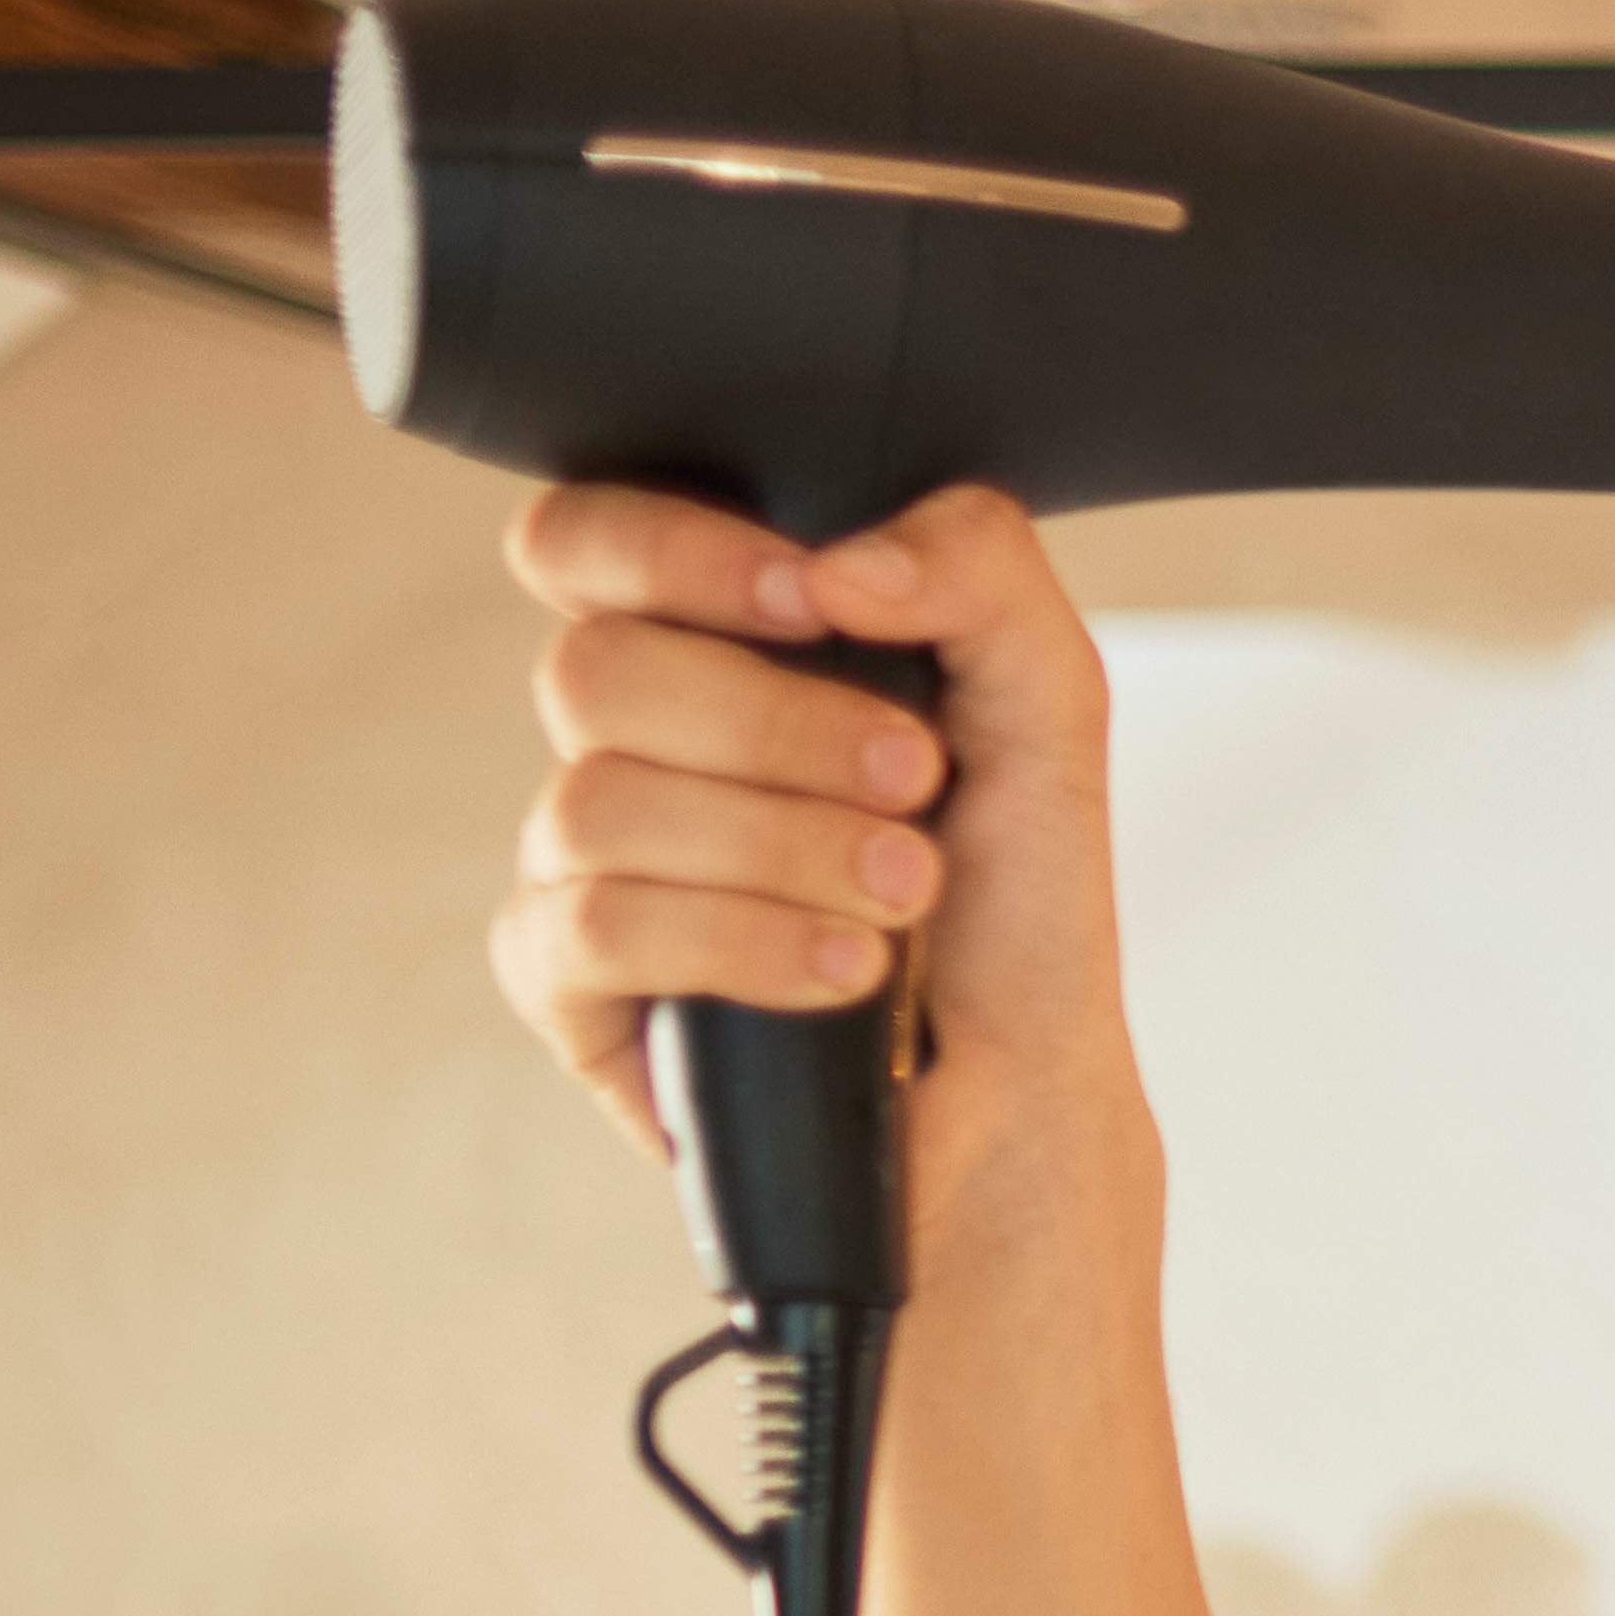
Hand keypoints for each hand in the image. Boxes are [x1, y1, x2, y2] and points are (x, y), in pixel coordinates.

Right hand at [489, 483, 1135, 1234]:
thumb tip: (837, 561)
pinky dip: (741, 939)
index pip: (589, 539)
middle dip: (778, 728)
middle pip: (593, 670)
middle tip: (916, 782)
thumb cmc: (1012, 888)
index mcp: (714, 641)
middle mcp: (628, 740)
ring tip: (904, 894)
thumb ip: (977, 568)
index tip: (812, 601)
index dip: (672, 550)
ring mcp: (580, 860)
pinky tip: (844, 967)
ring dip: (786, 846)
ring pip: (599, 803)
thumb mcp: (1048, 700)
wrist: (1021, 1076)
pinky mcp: (567, 981)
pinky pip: (591, 928)